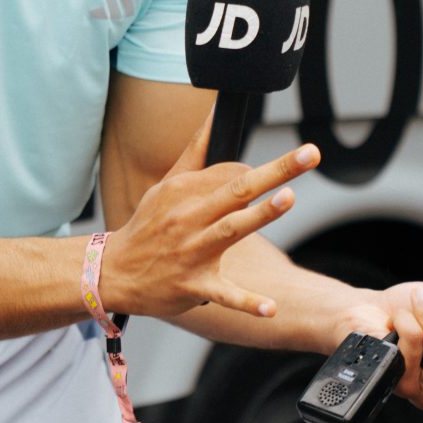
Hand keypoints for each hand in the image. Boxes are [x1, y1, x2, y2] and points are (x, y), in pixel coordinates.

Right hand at [100, 114, 319, 323]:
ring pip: (231, 230)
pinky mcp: (194, 285)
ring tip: (288, 198)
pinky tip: (271, 307)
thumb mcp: (166, 185)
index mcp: (185, 190)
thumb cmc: (147, 226)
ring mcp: (192, 251)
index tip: (274, 177)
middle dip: (276, 171)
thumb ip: (196, 152)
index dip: (259, 173)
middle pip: (238, 189)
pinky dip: (247, 302)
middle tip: (310, 154)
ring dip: (260, 216)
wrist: (113, 272)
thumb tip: (214, 114)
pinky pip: (224, 293)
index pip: (231, 173)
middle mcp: (189, 217)